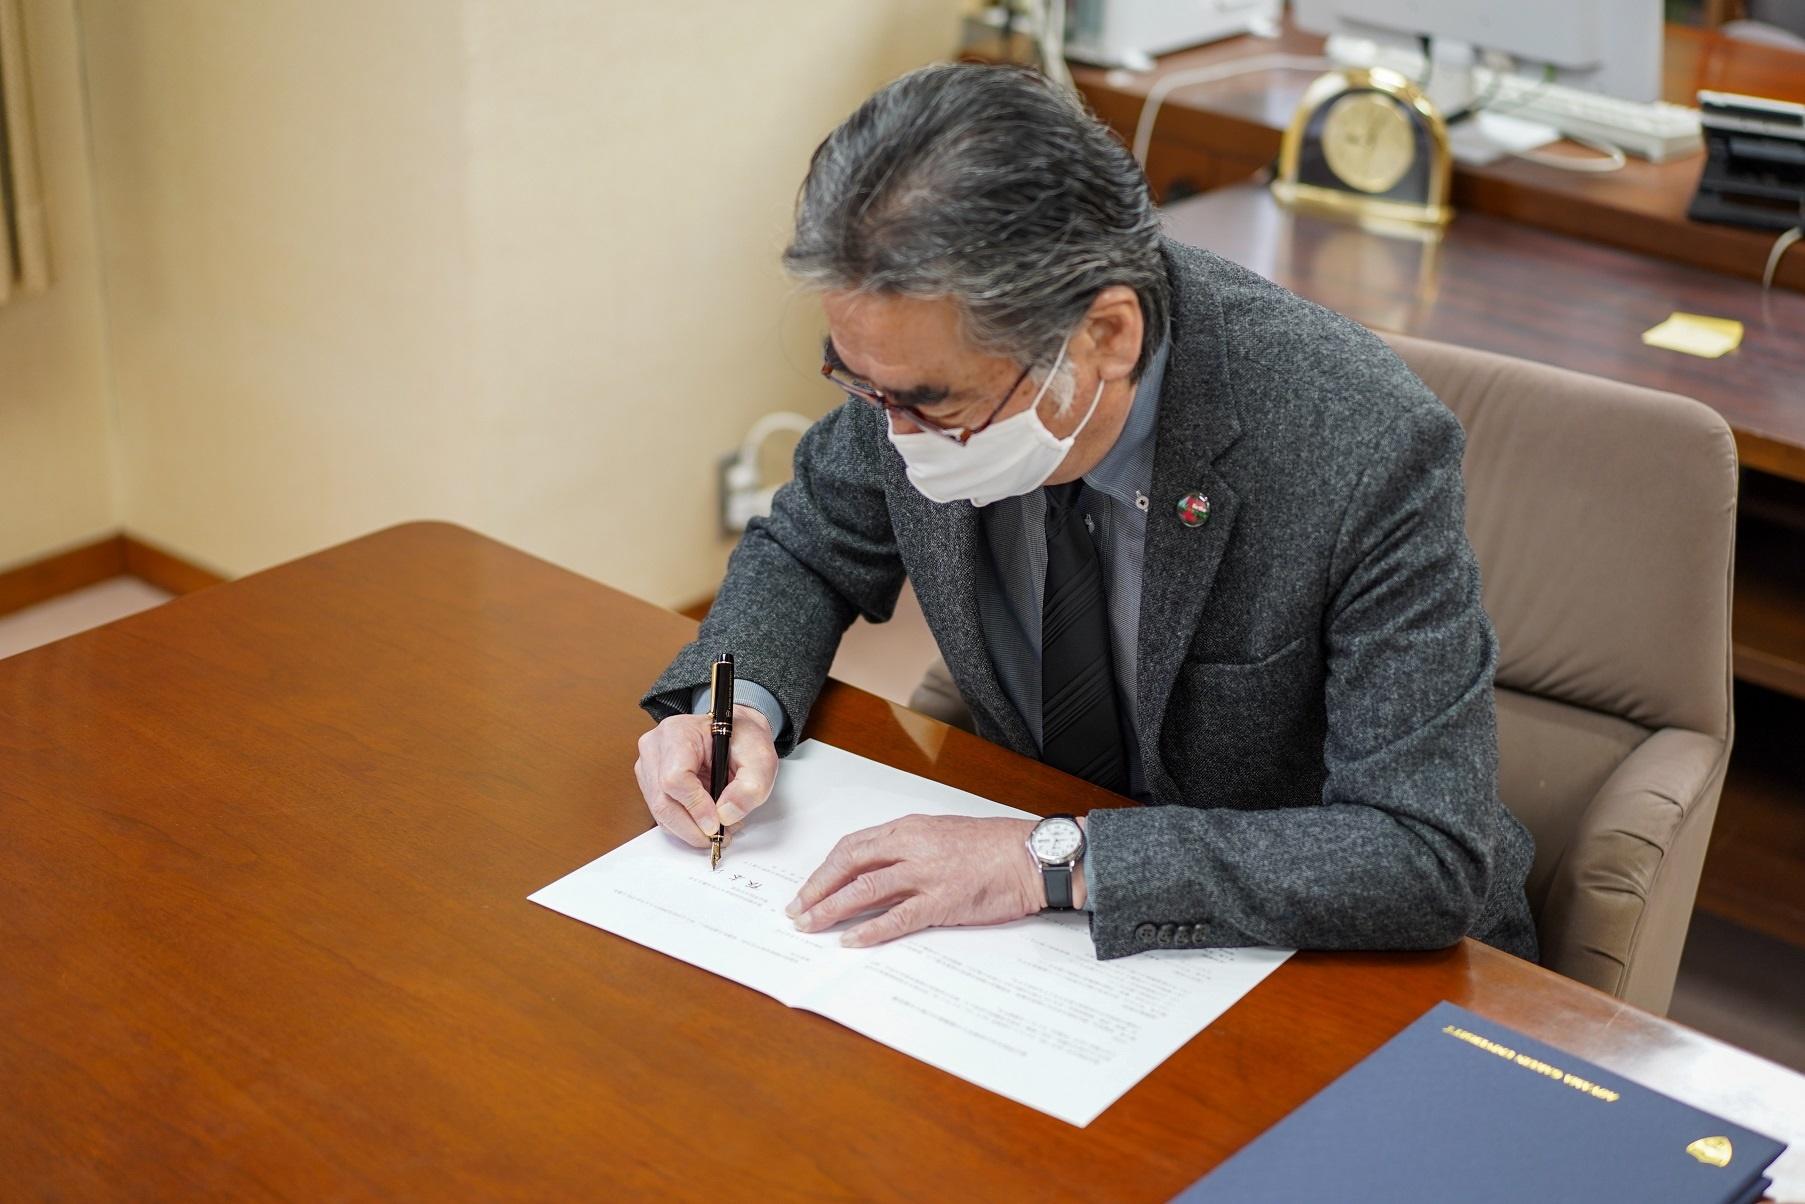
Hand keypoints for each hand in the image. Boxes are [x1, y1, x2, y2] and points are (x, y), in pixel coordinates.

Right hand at [633, 705, 775, 848]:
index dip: (695, 806)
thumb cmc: (743, 739)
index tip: (717, 823)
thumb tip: (725, 815)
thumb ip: (750, 788)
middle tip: (720, 837)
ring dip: (690, 829)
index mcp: (678, 733)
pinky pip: (663, 813)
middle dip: (693, 827)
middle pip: (663, 801)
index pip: (675, 778)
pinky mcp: (651, 783)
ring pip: (661, 812)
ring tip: (719, 828)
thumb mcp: (761, 758)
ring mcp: (649, 766)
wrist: (735, 732)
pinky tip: (707, 822)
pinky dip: (685, 825)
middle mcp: (655, 748)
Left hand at [785, 815, 1046, 947]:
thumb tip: (881, 869)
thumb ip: (911, 848)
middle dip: (817, 888)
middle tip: (797, 910)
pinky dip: (870, 930)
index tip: (809, 888)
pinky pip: (897, 917)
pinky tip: (851, 941)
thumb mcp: (944, 834)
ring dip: (831, 909)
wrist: (1033, 855)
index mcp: (910, 828)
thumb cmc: (994, 846)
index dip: (825, 869)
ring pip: (864, 889)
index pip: (853, 846)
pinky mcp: (942, 901)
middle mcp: (912, 846)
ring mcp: (926, 873)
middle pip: (849, 864)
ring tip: (810, 926)